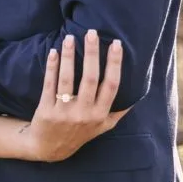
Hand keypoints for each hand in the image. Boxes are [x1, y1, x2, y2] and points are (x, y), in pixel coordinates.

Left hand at [28, 30, 124, 161]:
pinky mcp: (46, 111)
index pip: (111, 85)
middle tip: (92, 32)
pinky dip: (52, 66)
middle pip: (90, 78)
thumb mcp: (101, 128)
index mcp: (100, 115)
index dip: (114, 64)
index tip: (116, 43)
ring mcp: (64, 113)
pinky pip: (50, 84)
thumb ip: (117, 113)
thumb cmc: (77, 134)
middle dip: (91, 53)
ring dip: (69, 56)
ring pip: (68, 79)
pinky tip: (54, 52)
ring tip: (70, 37)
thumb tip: (136, 97)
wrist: (48, 149)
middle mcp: (84, 114)